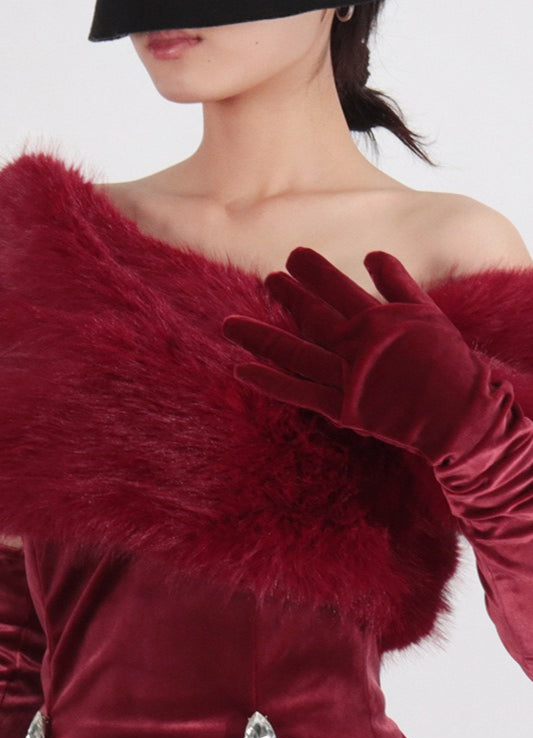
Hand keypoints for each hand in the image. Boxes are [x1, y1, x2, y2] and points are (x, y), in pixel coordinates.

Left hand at [222, 247, 507, 465]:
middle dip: (286, 294)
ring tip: (229, 324)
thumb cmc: (447, 362)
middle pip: (309, 314)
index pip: (334, 287)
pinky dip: (268, 382)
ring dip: (259, 336)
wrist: (457, 415)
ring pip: (292, 352)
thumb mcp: (428, 313)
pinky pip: (297, 393)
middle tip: (269, 279)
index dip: (311, 270)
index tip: (293, 256)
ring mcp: (344, 377)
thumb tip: (372, 254)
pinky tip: (242, 370)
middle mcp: (353, 344)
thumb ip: (398, 283)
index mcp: (375, 318)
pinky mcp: (341, 407)